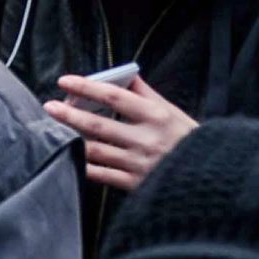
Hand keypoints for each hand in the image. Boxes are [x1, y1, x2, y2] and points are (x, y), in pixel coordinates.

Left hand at [49, 68, 200, 191]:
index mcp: (155, 115)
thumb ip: (146, 94)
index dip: (86, 87)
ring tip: (53, 131)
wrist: (210, 178)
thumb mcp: (172, 112)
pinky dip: (82, 165)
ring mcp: (137, 163)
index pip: (114, 95)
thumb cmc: (189, 140)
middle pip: (97, 124)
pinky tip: (69, 156)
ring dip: (71, 139)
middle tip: (49, 106)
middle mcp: (145, 138)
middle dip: (69, 114)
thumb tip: (125, 74)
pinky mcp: (134, 184)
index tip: (65, 81)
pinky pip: (100, 175)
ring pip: (94, 150)